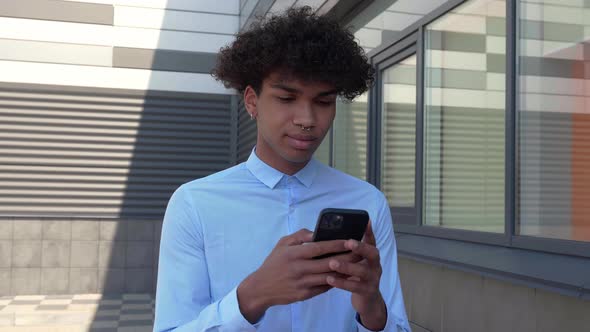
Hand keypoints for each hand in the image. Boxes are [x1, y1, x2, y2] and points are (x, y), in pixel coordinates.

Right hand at [237, 229, 358, 322]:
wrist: (261, 288)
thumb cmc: (274, 263)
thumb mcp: (282, 244)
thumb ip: (300, 236)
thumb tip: (317, 232)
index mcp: (294, 254)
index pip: (319, 248)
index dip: (336, 244)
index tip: (350, 240)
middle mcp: (299, 269)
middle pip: (328, 263)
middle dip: (346, 258)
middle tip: (360, 252)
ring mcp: (302, 283)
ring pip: (329, 277)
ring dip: (344, 271)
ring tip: (357, 265)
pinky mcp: (304, 295)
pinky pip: (324, 287)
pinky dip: (335, 282)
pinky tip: (345, 276)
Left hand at [326, 221, 386, 330]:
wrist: (367, 300)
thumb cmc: (357, 276)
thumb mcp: (356, 262)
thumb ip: (349, 250)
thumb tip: (333, 235)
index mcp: (371, 256)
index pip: (371, 241)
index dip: (369, 232)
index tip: (365, 221)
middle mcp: (375, 265)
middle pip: (372, 254)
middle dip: (360, 247)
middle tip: (348, 243)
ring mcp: (373, 279)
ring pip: (362, 271)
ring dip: (347, 266)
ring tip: (332, 263)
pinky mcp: (367, 291)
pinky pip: (355, 287)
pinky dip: (342, 283)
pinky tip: (330, 279)